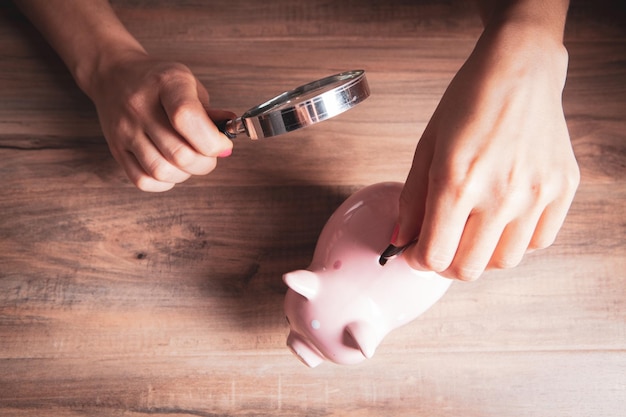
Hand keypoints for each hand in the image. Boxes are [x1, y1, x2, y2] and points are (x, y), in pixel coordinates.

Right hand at [87, 51, 233, 191]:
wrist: (113, 74)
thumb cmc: (158, 82)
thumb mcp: (189, 83)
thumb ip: (210, 112)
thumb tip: (230, 133)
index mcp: (166, 83)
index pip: (187, 118)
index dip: (213, 141)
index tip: (223, 145)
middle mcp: (140, 106)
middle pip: (179, 153)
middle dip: (205, 162)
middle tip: (209, 155)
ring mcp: (125, 130)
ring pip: (161, 171)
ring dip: (185, 174)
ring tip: (190, 161)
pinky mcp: (116, 149)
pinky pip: (143, 180)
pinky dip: (165, 182)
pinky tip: (172, 168)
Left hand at [396, 22, 579, 280]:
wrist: (519, 70)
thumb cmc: (468, 104)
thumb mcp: (426, 148)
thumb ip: (411, 201)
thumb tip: (401, 240)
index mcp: (457, 182)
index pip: (434, 257)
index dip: (418, 261)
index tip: (416, 252)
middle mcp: (500, 194)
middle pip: (468, 269)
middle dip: (446, 264)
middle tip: (442, 244)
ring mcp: (536, 194)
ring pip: (504, 262)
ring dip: (481, 254)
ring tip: (473, 229)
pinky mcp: (562, 189)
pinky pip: (538, 241)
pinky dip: (516, 240)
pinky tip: (503, 218)